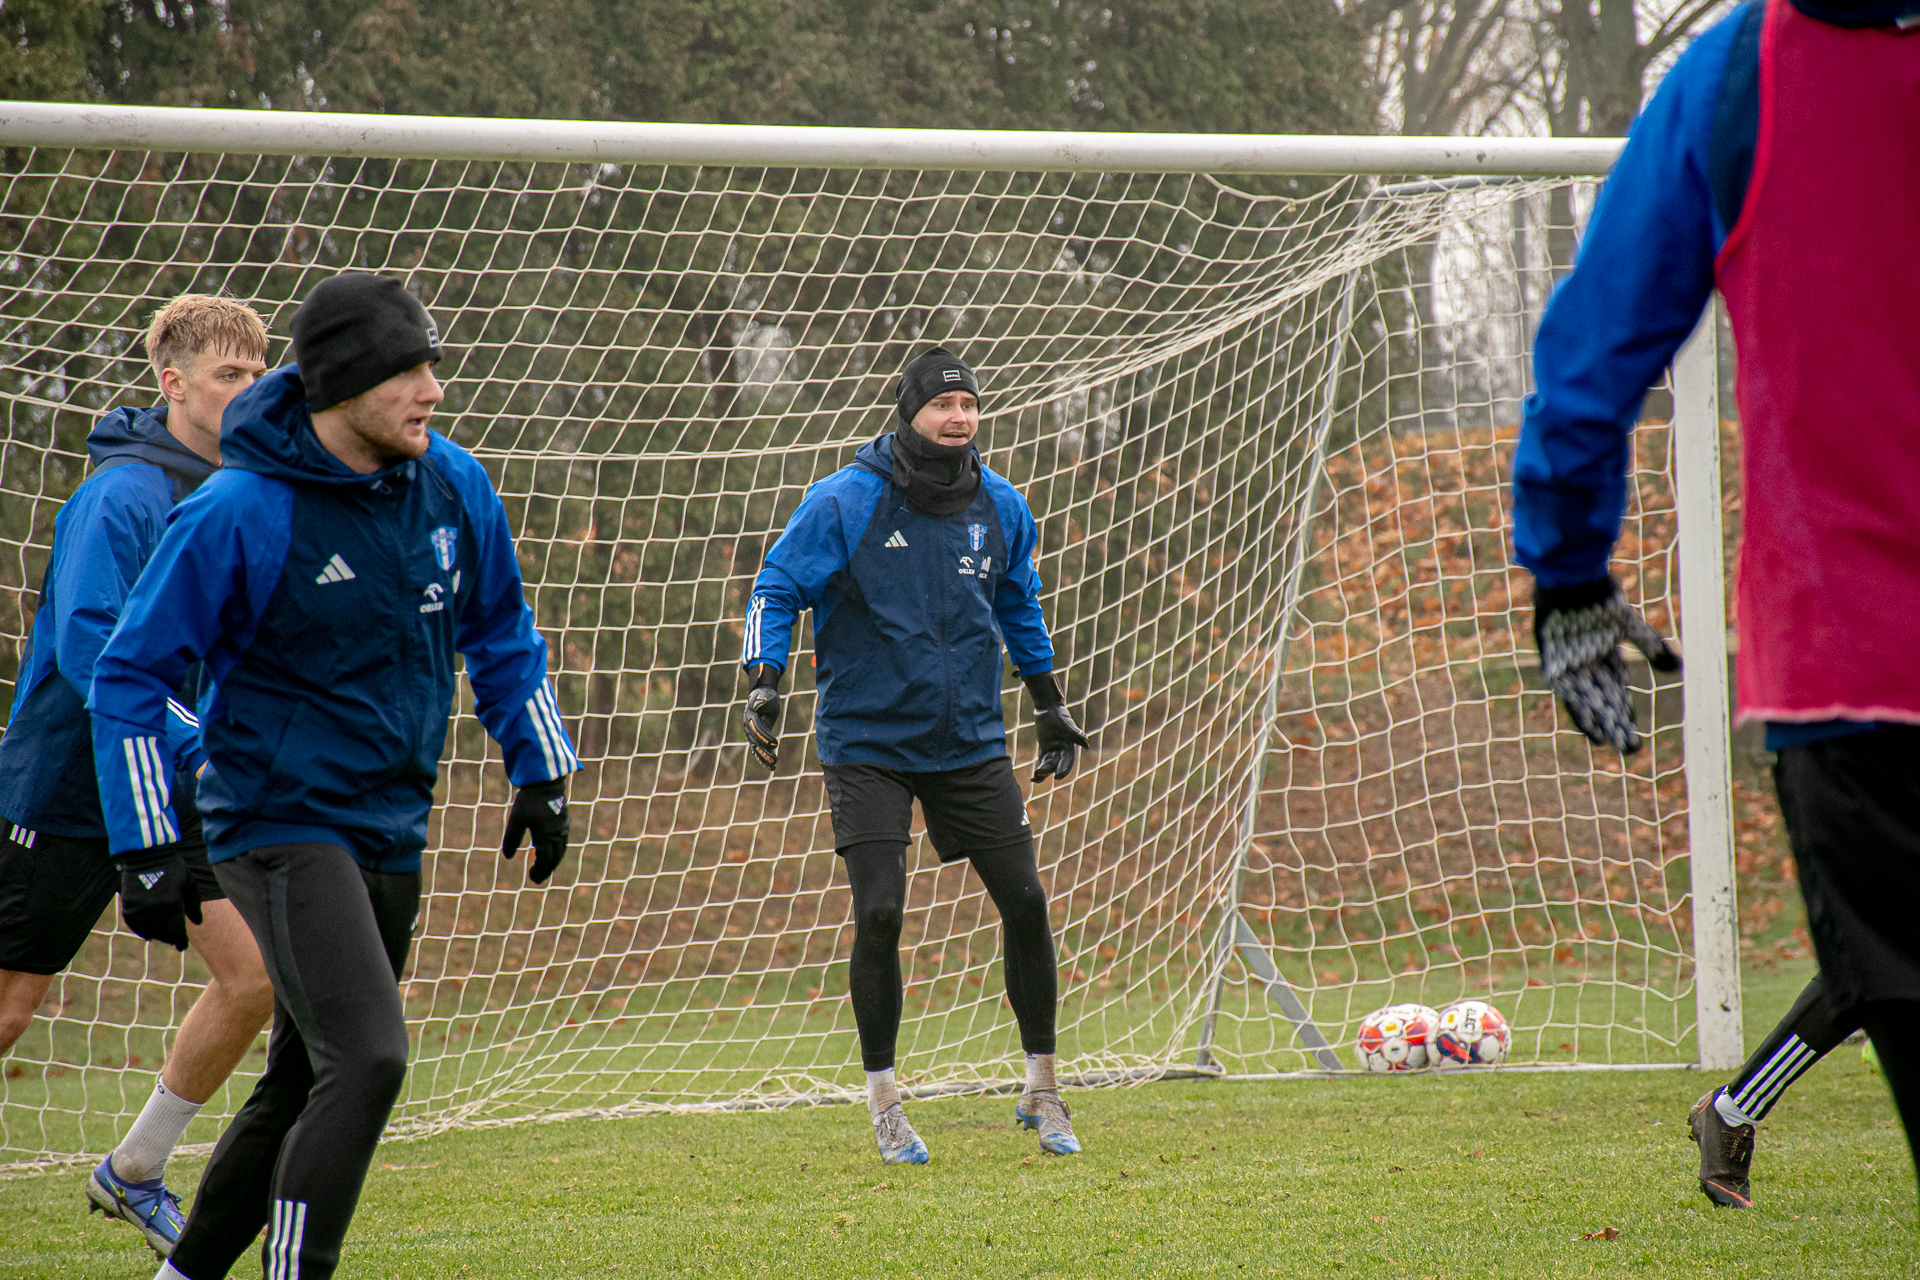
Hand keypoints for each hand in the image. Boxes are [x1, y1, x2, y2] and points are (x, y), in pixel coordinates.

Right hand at [117, 847, 202, 950]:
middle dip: (170, 939)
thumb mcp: (189, 883)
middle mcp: (155, 909)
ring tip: (163, 937)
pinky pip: (134, 925)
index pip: (177, 930)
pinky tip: (148, 934)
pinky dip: (141, 931)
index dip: (180, 941)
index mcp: (172, 904)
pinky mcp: (128, 905)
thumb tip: (198, 923)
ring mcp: (140, 908)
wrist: (147, 855)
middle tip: (174, 941)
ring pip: (149, 931)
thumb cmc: (173, 868)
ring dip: (157, 936)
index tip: (183, 947)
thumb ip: (194, 904)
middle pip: (163, 933)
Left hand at [501, 778, 569, 883]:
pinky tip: (550, 850)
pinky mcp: (565, 821)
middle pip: (555, 858)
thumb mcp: (516, 820)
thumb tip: (507, 856)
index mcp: (546, 836)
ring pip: (561, 850)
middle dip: (546, 870)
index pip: (544, 860)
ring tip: (544, 867)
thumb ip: (511, 838)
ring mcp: (564, 827)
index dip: (539, 871)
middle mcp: (558, 834)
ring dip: (553, 861)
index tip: (531, 878)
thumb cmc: (529, 801)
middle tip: (537, 878)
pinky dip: (557, 850)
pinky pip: (563, 841)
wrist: (546, 782)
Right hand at [743, 668, 781, 770]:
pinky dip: (763, 758)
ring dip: (764, 758)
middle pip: (756, 742)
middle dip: (765, 752)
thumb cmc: (766, 695)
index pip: (757, 729)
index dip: (765, 736)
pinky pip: (758, 749)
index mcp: (750, 717)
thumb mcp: (766, 695)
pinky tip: (770, 766)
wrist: (762, 697)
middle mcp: (749, 727)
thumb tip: (758, 704)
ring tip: (774, 767)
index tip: (775, 743)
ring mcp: (751, 733)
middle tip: (775, 760)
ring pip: (756, 748)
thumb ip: (762, 699)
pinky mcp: (757, 737)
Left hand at [1032, 704, 1092, 782]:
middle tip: (1040, 773)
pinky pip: (1043, 760)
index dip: (1064, 769)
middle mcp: (1063, 749)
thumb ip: (1075, 735)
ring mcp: (1054, 749)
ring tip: (1035, 777)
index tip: (1057, 776)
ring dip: (1043, 771)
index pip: (1068, 760)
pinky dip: (1040, 768)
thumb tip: (1087, 745)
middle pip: (1057, 764)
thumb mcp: (1065, 725)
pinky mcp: (1045, 747)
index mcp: (1069, 745)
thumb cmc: (1057, 715)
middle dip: (1049, 770)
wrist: (1048, 707)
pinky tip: (1034, 778)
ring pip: (1049, 764)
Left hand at [1534, 577, 1680, 754]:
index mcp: (1604, 654)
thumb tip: (1677, 669)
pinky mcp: (1552, 662)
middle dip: (1617, 724)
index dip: (1625, 713)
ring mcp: (1569, 664)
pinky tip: (1590, 728)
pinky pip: (1568, 693)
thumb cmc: (1599, 598)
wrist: (1571, 579)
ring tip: (1611, 744)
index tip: (1633, 734)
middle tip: (1631, 751)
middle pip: (1605, 701)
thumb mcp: (1629, 624)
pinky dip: (1579, 711)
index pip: (1617, 691)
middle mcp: (1587, 664)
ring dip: (1599, 723)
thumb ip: (1652, 647)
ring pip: (1588, 701)